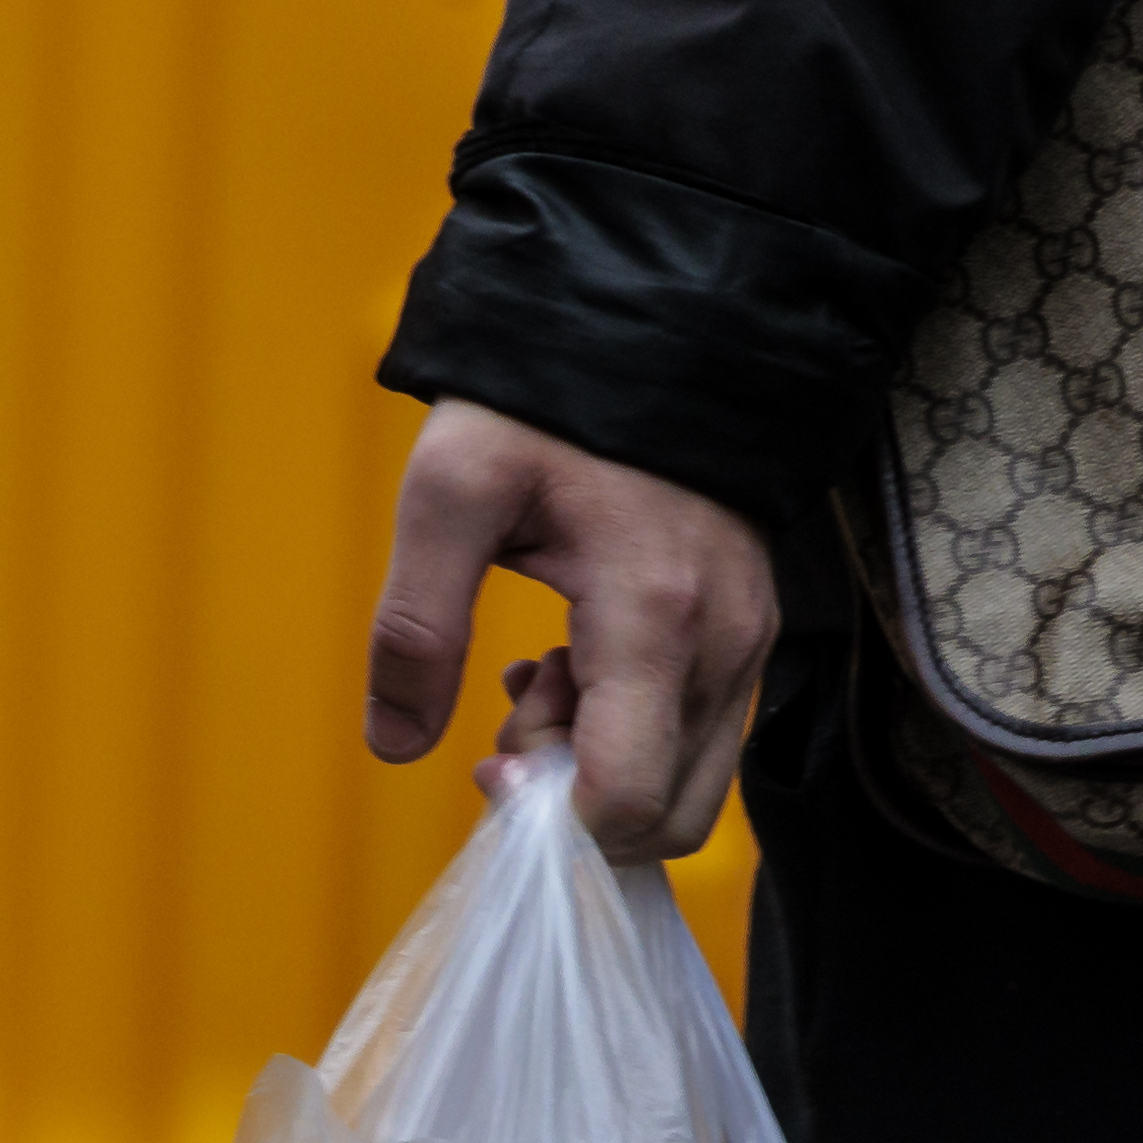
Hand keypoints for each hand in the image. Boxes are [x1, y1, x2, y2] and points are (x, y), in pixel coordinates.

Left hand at [365, 399, 774, 863]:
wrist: (652, 322)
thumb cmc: (546, 399)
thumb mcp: (451, 486)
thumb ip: (415, 624)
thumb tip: (393, 743)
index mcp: (653, 615)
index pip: (624, 801)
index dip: (546, 815)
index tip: (487, 756)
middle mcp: (722, 644)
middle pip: (663, 819)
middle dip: (575, 799)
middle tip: (512, 711)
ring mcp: (747, 643)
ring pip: (684, 788)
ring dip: (600, 763)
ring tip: (540, 672)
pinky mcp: (749, 635)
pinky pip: (696, 738)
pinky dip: (629, 729)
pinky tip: (573, 657)